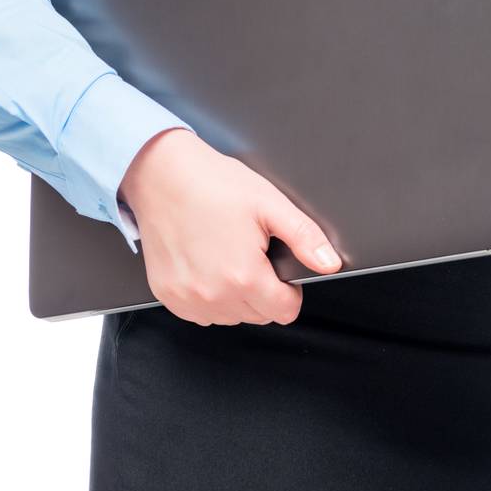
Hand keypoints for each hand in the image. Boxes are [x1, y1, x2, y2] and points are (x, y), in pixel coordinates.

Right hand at [118, 127, 342, 326]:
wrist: (162, 174)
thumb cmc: (212, 184)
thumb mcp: (269, 203)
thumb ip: (304, 237)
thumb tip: (329, 262)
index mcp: (244, 276)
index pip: (286, 312)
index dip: (290, 290)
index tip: (278, 268)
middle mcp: (213, 295)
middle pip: (259, 315)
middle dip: (263, 289)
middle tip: (250, 251)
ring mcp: (187, 299)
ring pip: (230, 316)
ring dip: (235, 295)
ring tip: (226, 253)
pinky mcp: (168, 295)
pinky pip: (200, 312)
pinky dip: (208, 295)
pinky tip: (206, 263)